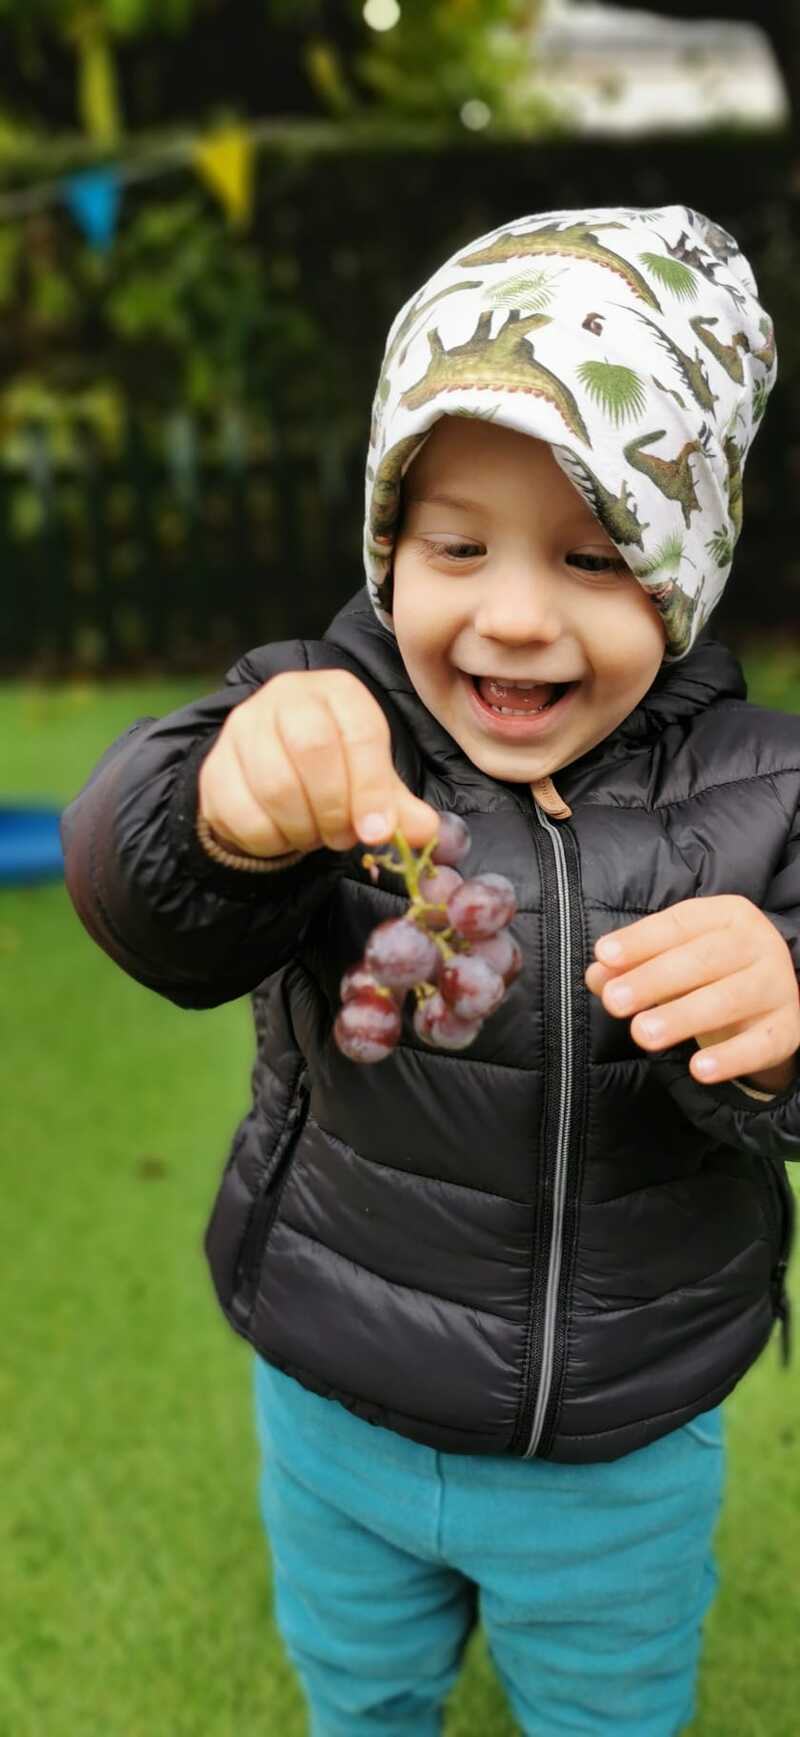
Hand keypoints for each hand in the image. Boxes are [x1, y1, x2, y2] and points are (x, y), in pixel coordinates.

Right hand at [199, 669, 438, 859]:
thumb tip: (427, 833)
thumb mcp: (372, 783)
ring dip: (303, 828)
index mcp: (337, 691)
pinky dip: (270, 839)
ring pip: (275, 784)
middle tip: (343, 837)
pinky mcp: (214, 766)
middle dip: (335, 807)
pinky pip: (242, 812)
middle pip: (313, 749)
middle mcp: (286, 696)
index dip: (371, 788)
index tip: (377, 832)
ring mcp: (243, 727)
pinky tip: (282, 836)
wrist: (268, 774)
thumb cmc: (333, 772)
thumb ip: (399, 809)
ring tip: (315, 836)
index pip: (360, 732)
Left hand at [584, 895, 799, 1090]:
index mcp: (728, 915)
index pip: (681, 923)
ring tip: (642, 1034)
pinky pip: (760, 1045)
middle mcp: (759, 944)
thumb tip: (597, 975)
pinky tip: (699, 1069)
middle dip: (654, 980)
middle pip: (703, 959)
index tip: (604, 956)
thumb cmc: (706, 974)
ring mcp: (778, 986)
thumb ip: (630, 966)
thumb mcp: (668, 961)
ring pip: (729, 1000)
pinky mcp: (788, 1029)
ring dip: (683, 1017)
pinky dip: (730, 1058)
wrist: (768, 1002)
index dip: (642, 940)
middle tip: (614, 1002)